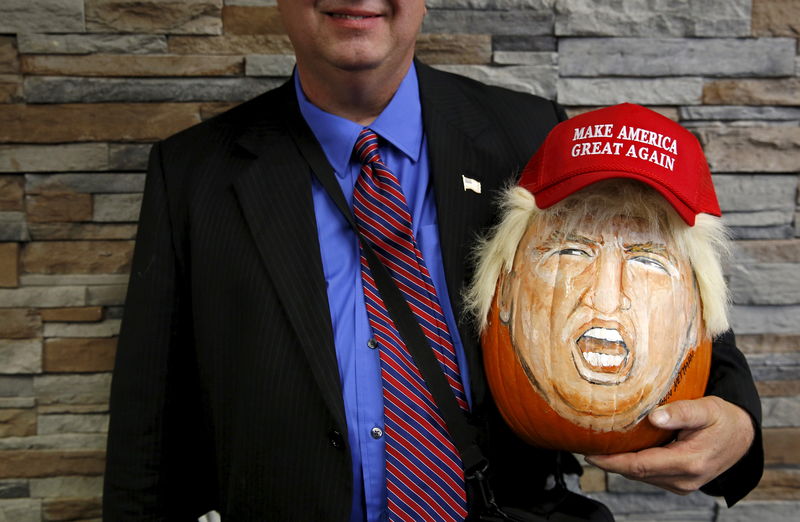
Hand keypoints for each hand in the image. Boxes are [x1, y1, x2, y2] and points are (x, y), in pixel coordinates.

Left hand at [584, 396, 753, 494]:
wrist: (742, 438)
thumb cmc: (723, 420)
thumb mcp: (707, 409)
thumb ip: (681, 413)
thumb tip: (655, 417)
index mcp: (688, 462)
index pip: (640, 465)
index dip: (612, 462)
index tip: (590, 453)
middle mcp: (684, 478)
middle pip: (636, 472)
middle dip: (610, 462)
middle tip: (586, 444)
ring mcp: (682, 483)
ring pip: (641, 475)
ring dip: (620, 464)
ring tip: (598, 446)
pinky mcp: (680, 482)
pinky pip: (650, 474)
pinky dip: (633, 464)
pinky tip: (621, 450)